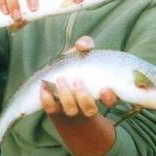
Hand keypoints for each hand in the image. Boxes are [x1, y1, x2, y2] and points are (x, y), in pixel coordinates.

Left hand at [40, 36, 116, 155]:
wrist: (57, 82)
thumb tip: (82, 44)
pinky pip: (50, 108)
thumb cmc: (74, 67)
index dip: (110, 99)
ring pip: (71, 110)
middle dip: (83, 96)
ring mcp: (69, 108)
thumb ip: (85, 46)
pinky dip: (46, 97)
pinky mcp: (53, 108)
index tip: (105, 90)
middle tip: (77, 80)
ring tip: (61, 80)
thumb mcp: (82, 55)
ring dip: (67, 96)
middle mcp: (86, 105)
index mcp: (99, 94)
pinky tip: (44, 86)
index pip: (111, 102)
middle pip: (90, 110)